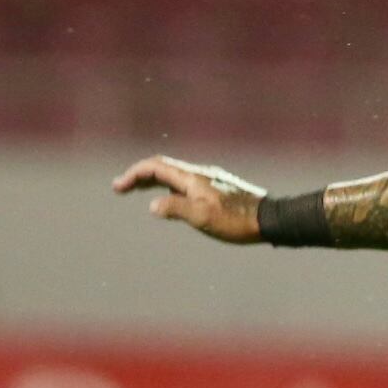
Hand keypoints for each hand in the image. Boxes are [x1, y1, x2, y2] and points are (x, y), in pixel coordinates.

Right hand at [113, 155, 266, 243]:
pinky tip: (168, 197)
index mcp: (193, 177)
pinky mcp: (216, 188)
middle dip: (139, 175)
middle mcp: (199, 173)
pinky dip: (168, 185)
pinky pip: (184, 181)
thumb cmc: (236, 220)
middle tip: (120, 187)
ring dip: (153, 180)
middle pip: (163, 167)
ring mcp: (209, 180)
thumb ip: (176, 208)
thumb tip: (153, 204)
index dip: (134, 174)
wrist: (269, 219)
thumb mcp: (203, 217)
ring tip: (136, 189)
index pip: (156, 167)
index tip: (118, 187)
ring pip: (174, 174)